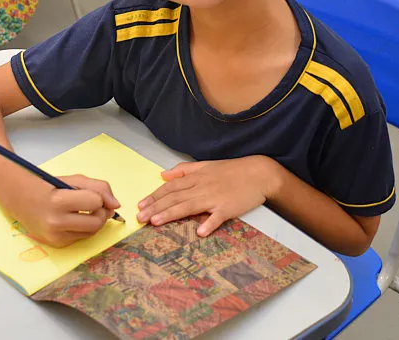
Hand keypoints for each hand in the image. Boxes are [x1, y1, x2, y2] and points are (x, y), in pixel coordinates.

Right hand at [15, 175, 120, 247]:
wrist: (19, 198)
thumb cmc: (48, 186)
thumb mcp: (74, 179)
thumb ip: (99, 188)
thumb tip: (116, 206)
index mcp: (58, 202)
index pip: (95, 202)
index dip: (97, 196)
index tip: (89, 193)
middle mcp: (55, 223)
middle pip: (97, 222)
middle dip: (101, 212)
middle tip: (93, 204)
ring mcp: (55, 237)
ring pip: (92, 233)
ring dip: (94, 221)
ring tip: (83, 210)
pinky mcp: (56, 244)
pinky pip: (82, 238)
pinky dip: (83, 229)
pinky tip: (73, 219)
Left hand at [136, 156, 280, 236]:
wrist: (259, 173)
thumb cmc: (233, 170)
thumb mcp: (206, 165)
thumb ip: (185, 170)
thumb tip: (164, 174)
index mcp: (197, 177)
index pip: (171, 187)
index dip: (154, 196)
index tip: (140, 205)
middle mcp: (202, 187)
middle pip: (175, 197)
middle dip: (155, 208)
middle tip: (140, 218)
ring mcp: (215, 198)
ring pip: (189, 206)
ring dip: (171, 214)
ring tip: (156, 222)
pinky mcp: (229, 208)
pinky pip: (217, 217)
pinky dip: (209, 224)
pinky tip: (200, 232)